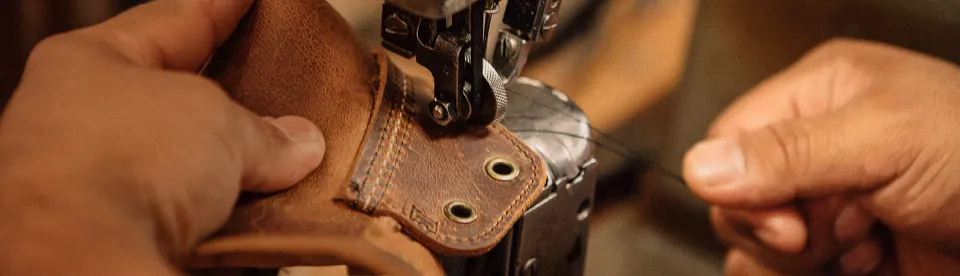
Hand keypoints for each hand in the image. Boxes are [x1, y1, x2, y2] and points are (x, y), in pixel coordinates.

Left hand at [0, 1, 323, 274]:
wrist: (81, 262)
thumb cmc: (115, 165)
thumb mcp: (215, 119)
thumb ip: (262, 129)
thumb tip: (296, 144)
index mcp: (90, 65)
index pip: (176, 19)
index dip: (225, 5)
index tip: (258, 0)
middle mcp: (90, 125)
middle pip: (185, 101)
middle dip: (242, 101)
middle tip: (291, 86)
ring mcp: (106, 187)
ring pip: (193, 168)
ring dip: (242, 170)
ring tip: (296, 161)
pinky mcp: (126, 237)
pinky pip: (198, 219)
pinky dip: (234, 219)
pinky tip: (270, 216)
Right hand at [683, 38, 959, 274]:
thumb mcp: (886, 138)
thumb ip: (790, 151)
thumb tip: (702, 167)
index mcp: (819, 94)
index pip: (732, 140)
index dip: (741, 188)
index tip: (787, 222)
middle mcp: (816, 147)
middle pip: (739, 199)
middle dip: (780, 230)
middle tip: (836, 233)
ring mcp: (828, 203)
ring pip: (756, 245)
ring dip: (799, 262)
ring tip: (862, 247)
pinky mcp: (842, 252)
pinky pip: (784, 274)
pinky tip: (864, 265)